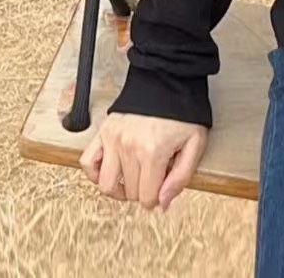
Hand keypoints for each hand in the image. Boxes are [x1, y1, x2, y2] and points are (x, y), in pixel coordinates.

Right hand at [79, 111, 208, 212]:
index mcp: (153, 152)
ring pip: (107, 184)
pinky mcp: (104, 131)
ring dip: (119, 189)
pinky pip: (88, 162)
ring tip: (132, 180)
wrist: (170, 80)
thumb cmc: (184, 111)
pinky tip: (111, 170)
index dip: (157, 199)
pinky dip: (95, 173)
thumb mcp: (195, 143)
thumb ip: (181, 177)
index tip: (162, 190)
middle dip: (143, 190)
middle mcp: (129, 147)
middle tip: (154, 176)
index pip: (146, 198)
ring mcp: (113, 139)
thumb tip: (162, 203)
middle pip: (129, 192)